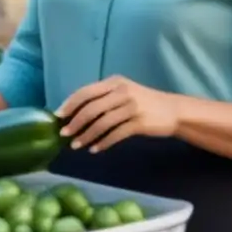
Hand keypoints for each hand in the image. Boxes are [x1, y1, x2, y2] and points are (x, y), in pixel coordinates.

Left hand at [56, 75, 179, 152]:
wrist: (174, 110)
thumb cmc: (143, 102)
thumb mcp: (123, 92)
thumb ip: (103, 97)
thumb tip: (74, 112)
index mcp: (114, 82)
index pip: (86, 92)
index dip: (70, 104)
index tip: (58, 116)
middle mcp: (122, 92)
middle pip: (91, 108)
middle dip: (75, 122)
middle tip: (64, 133)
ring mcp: (132, 107)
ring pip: (102, 123)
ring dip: (86, 136)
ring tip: (76, 145)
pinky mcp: (140, 123)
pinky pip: (116, 134)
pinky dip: (103, 143)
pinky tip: (95, 149)